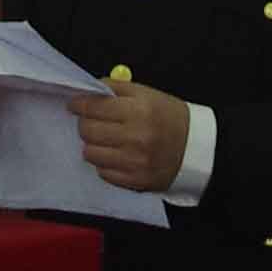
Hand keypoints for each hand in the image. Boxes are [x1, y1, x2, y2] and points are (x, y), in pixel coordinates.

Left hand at [71, 80, 192, 193]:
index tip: (75, 104)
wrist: (196, 148)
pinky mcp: (135, 181)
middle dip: (85, 123)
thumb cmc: (169, 118)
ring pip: (90, 153)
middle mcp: (136, 137)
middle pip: (88, 130)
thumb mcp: (148, 94)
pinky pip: (102, 172)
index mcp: (139, 110)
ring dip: (93, 145)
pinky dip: (104, 163)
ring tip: (105, 140)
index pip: (94, 107)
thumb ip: (116, 89)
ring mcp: (135, 162)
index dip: (79, 104)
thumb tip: (88, 90)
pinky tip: (116, 155)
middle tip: (91, 121)